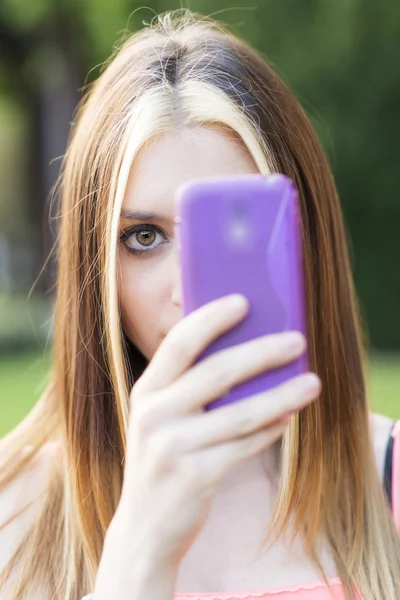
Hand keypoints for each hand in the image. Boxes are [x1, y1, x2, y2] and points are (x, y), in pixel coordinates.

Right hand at [95, 294, 320, 596]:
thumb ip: (187, 387)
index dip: (211, 318)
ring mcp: (173, 447)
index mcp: (146, 392)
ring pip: (242, 412)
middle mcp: (155, 415)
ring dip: (283, 395)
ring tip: (312, 382)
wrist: (145, 526)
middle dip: (262, 352)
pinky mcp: (196, 476)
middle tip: (297, 340)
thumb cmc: (162, 460)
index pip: (179, 343)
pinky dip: (272, 430)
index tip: (243, 302)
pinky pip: (246, 445)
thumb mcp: (161, 418)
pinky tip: (289, 418)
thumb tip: (246, 352)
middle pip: (217, 372)